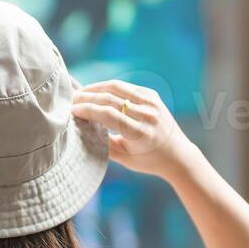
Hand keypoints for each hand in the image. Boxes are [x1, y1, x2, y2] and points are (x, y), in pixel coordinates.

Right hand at [73, 81, 190, 177]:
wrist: (178, 155)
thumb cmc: (147, 161)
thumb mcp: (123, 158)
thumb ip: (102, 143)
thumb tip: (80, 128)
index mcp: (140, 134)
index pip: (108, 115)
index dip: (87, 110)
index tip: (72, 111)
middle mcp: (148, 116)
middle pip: (110, 98)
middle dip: (87, 97)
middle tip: (70, 101)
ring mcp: (152, 103)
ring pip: (116, 87)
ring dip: (94, 88)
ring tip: (80, 93)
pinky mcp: (152, 95)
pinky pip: (125, 87)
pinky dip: (108, 87)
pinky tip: (96, 92)